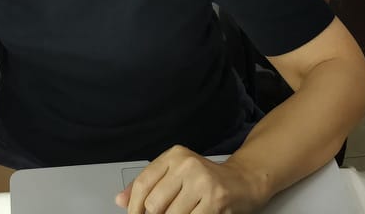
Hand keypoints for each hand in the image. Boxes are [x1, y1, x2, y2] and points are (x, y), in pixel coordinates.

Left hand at [115, 146, 266, 213]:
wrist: (244, 180)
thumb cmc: (207, 179)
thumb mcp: (176, 174)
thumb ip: (149, 185)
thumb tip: (120, 200)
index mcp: (175, 156)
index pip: (143, 183)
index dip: (134, 206)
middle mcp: (187, 165)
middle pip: (154, 203)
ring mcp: (202, 182)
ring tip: (181, 213)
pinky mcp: (215, 200)